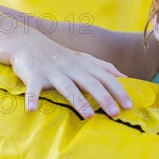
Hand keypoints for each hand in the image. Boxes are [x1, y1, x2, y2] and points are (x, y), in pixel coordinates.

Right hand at [10, 37, 132, 118]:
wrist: (28, 42)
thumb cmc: (61, 55)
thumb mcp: (85, 59)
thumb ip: (104, 67)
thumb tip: (125, 78)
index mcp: (85, 65)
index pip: (106, 78)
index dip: (119, 91)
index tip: (130, 105)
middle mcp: (72, 68)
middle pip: (91, 83)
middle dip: (104, 98)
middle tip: (116, 114)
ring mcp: (53, 71)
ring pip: (68, 87)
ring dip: (78, 101)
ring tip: (89, 117)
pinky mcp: (34, 75)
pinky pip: (33, 88)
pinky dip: (32, 97)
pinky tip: (32, 110)